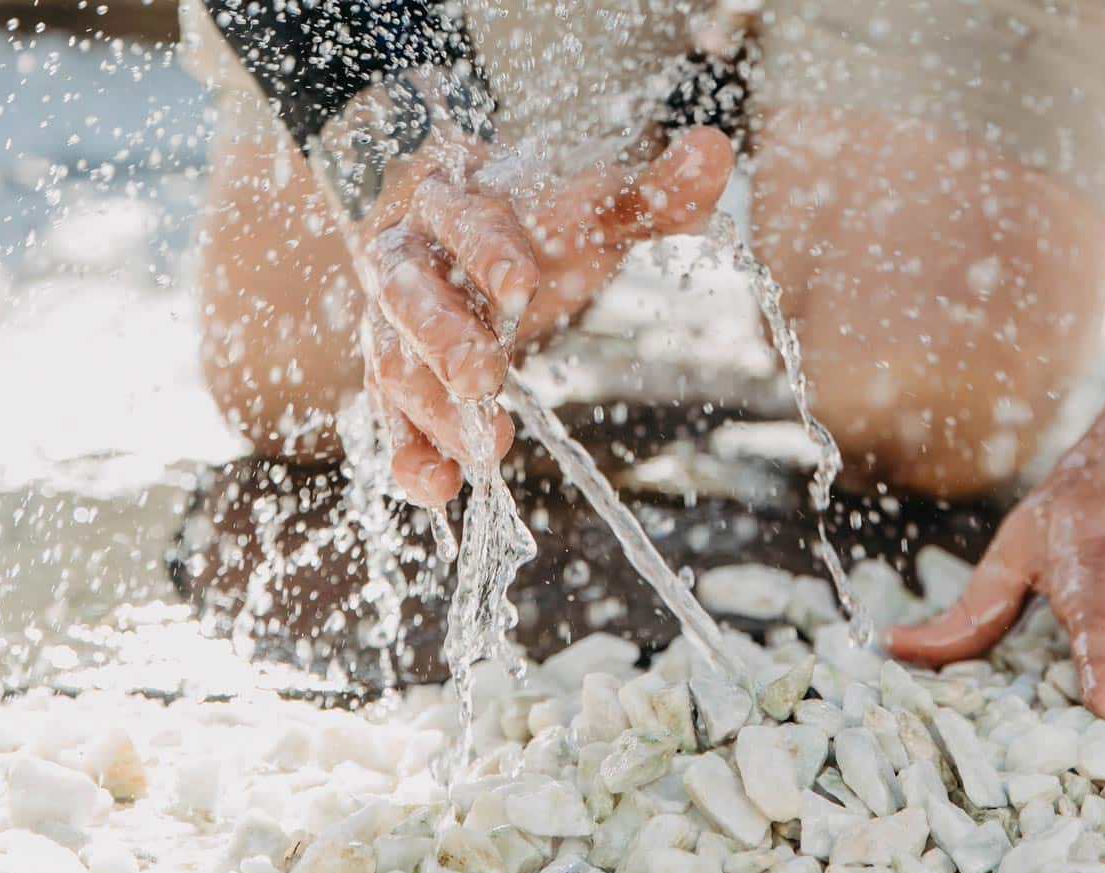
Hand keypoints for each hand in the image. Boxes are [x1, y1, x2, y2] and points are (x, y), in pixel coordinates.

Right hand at [354, 127, 734, 506]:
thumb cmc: (527, 224)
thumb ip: (647, 192)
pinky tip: (442, 490)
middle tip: (484, 377)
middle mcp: (406, 263)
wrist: (443, 233)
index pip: (462, 223)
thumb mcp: (586, 207)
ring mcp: (390, 326)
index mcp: (452, 206)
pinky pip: (389, 421)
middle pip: (409, 296)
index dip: (487, 251)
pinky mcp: (393, 382)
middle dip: (443, 337)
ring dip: (433, 410)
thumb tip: (715, 150)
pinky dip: (411, 456)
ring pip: (392, 363)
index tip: (521, 284)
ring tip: (484, 450)